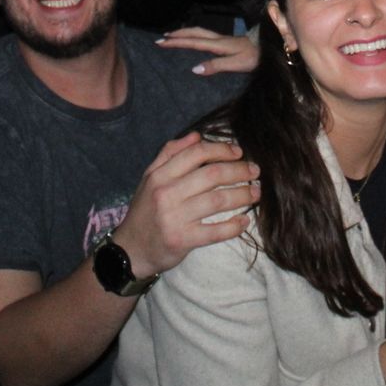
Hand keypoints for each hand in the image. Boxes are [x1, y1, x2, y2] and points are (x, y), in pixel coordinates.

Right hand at [112, 131, 259, 279]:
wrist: (130, 250)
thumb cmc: (145, 211)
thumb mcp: (150, 178)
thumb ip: (170, 154)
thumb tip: (197, 136)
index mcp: (159, 175)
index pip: (196, 153)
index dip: (222, 149)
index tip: (239, 152)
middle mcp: (166, 193)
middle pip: (212, 175)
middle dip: (239, 171)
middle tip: (255, 171)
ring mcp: (174, 217)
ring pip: (218, 200)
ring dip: (242, 195)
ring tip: (256, 193)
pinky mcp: (182, 240)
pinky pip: (215, 231)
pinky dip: (234, 226)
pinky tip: (244, 221)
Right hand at [156, 28, 258, 74]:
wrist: (272, 49)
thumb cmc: (255, 58)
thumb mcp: (237, 64)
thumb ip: (216, 66)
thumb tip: (194, 69)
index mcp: (218, 44)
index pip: (193, 42)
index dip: (176, 42)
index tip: (161, 42)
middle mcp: (219, 38)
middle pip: (194, 32)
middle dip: (177, 34)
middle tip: (162, 37)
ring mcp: (223, 38)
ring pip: (199, 31)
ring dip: (185, 33)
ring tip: (174, 35)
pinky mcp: (228, 41)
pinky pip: (205, 35)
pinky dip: (194, 35)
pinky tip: (194, 39)